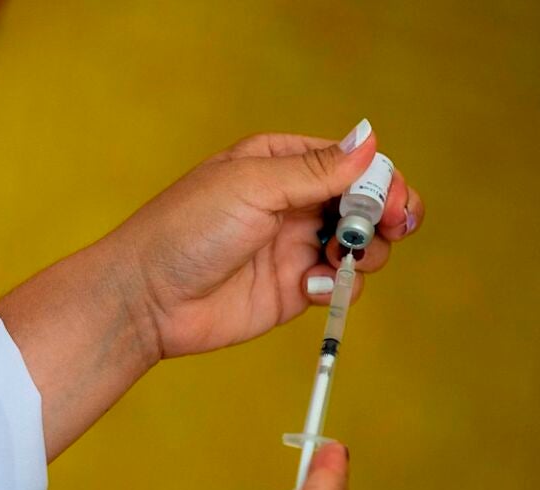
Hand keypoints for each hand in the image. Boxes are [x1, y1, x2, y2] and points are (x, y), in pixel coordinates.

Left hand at [109, 120, 424, 357]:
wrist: (148, 299)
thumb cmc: (186, 230)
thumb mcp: (251, 186)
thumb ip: (315, 170)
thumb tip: (369, 140)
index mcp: (280, 162)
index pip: (351, 162)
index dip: (381, 180)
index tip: (392, 203)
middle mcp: (292, 202)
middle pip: (365, 203)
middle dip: (385, 215)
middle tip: (389, 229)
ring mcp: (294, 246)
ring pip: (361, 245)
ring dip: (364, 252)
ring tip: (341, 258)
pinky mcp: (294, 289)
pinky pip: (340, 284)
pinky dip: (337, 286)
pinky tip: (308, 287)